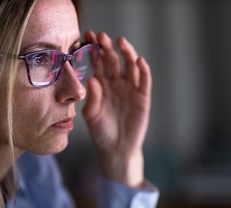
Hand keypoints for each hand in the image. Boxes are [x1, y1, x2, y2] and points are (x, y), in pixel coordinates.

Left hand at [82, 31, 151, 186]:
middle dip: (108, 48)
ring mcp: (130, 89)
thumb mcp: (92, 115)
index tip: (86, 36)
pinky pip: (144, 81)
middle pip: (113, 61)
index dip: (93, 50)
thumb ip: (92, 97)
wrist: (117, 149)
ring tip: (121, 42)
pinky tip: (139, 61)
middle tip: (102, 36)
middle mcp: (116, 84)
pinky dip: (143, 70)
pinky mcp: (143, 97)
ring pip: (130, 66)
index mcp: (101, 85)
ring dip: (127, 53)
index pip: (97, 63)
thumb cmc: (101, 131)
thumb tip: (92, 78)